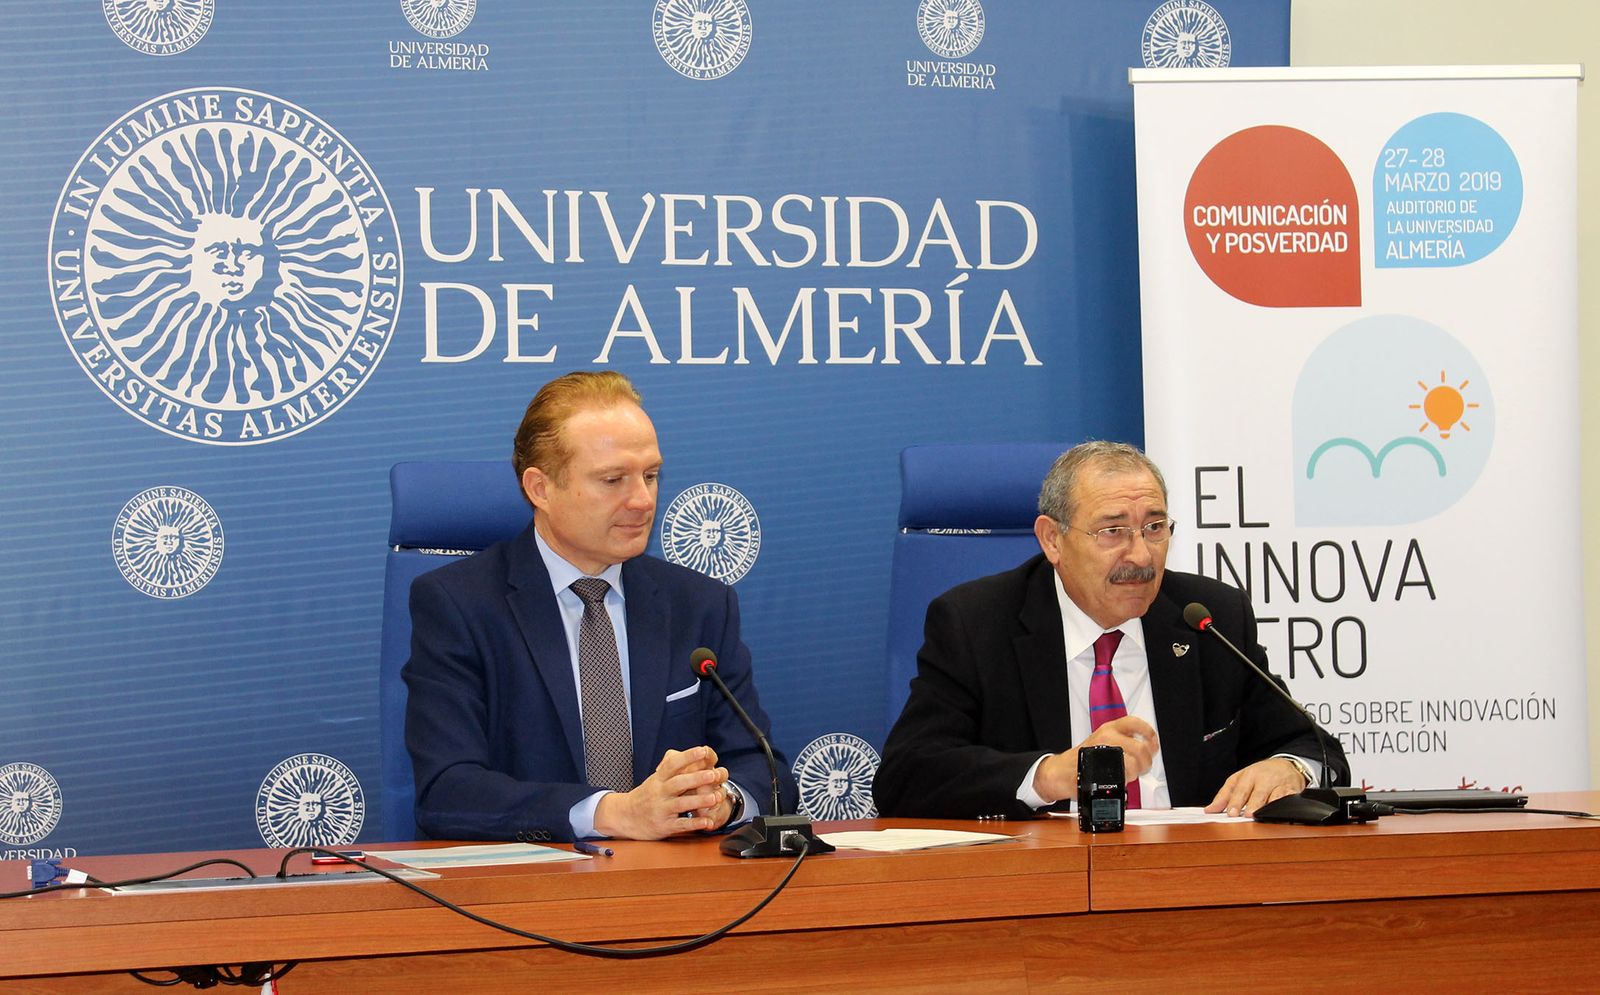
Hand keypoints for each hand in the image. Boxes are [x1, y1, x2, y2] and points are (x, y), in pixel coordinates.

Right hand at [593, 746, 730, 839]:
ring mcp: (660, 810)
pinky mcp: (663, 826)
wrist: (625, 817)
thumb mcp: (655, 779)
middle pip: (678, 783)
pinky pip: (680, 825)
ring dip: (699, 801)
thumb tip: (692, 753)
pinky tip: (707, 822)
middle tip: (714, 774)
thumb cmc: (646, 796)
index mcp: (658, 779)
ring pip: (680, 804)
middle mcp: (658, 793)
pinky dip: (694, 824)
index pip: (672, 764)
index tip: (703, 750)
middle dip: (697, 778)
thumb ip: (671, 768)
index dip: (688, 756)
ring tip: (715, 797)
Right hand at [1033, 716, 1158, 803]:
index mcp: (1108, 728)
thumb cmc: (1083, 759)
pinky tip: (1121, 778)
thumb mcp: (1101, 741)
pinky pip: (1124, 774)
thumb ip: (1123, 741)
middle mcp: (1107, 737)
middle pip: (1140, 747)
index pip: (1134, 723)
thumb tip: (1146, 749)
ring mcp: (1104, 751)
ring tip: (1130, 774)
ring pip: (1134, 762)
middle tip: (1143, 766)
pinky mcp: (1102, 767)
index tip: (1153, 741)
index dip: (1149, 732)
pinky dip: (1127, 779)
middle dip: (1147, 761)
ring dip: (1136, 772)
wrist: (1062, 771)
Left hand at [1204, 757, 1306, 816]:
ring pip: (1274, 797)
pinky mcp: (1292, 791)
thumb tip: (1210, 810)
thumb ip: (1224, 795)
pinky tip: (1279, 813)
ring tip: (1259, 815)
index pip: (1240, 790)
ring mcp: (1279, 785)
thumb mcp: (1240, 780)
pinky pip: (1288, 799)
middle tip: (1245, 816)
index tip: (1230, 813)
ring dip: (1267, 807)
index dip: (1236, 802)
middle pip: (1257, 793)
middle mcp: (1264, 779)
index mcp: (1248, 775)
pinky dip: (1284, 806)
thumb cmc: (1259, 775)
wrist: (1286, 765)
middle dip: (1251, 805)